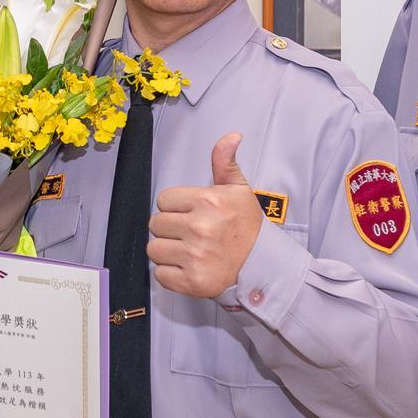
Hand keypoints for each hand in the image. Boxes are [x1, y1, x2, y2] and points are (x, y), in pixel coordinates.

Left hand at [147, 132, 261, 299]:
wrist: (263, 266)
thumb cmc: (247, 227)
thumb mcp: (239, 190)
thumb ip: (225, 162)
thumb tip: (231, 136)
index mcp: (208, 201)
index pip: (163, 200)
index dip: (175, 207)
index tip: (192, 214)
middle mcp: (200, 228)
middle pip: (156, 224)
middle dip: (170, 228)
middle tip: (191, 234)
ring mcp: (195, 256)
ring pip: (154, 249)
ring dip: (168, 251)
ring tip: (190, 251)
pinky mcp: (192, 281)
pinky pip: (160, 274)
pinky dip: (171, 274)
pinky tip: (189, 268)